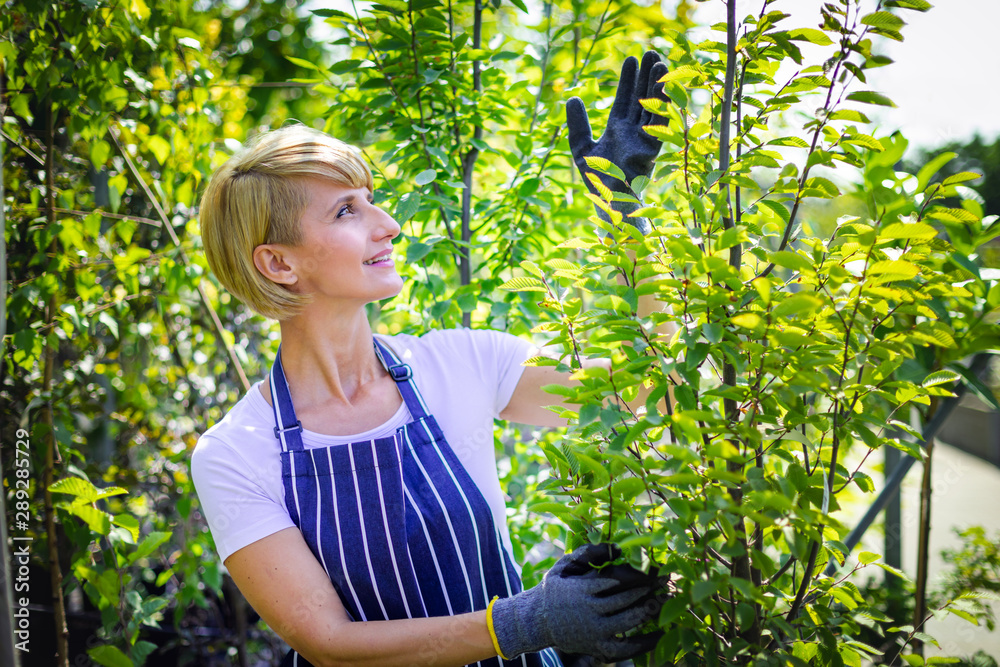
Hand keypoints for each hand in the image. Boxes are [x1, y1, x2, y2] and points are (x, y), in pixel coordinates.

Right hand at [491, 542, 667, 662]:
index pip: (613, 581)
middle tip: (665, 582)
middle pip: (623, 601)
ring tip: (663, 601)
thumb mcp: (565, 566)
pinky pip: (625, 648)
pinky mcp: (597, 646)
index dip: (635, 576)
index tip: (652, 570)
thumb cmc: (554, 589)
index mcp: (581, 590)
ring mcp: (594, 631)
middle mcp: (589, 611)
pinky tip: (659, 635)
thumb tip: (615, 546)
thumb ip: (588, 554)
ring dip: (647, 611)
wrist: (536, 621)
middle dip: (646, 591)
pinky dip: (644, 643)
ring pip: (626, 622)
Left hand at [566, 51, 670, 233]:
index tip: (631, 59)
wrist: (606, 203)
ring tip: (660, 64)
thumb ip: (577, 124)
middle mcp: (634, 133)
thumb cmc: (597, 180)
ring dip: (658, 87)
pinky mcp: (650, 152)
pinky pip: (658, 128)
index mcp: (619, 131)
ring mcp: (643, 141)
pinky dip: (661, 110)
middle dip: (647, 77)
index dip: (628, 80)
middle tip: (651, 52)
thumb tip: (573, 97)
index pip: (625, 99)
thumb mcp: (581, 147)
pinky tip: (665, 92)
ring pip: (653, 109)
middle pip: (642, 98)